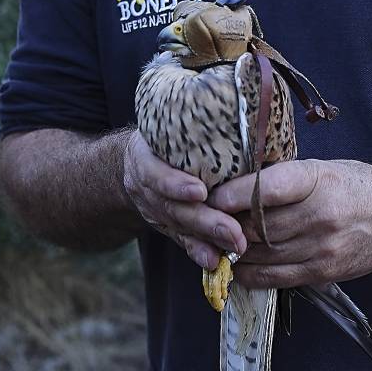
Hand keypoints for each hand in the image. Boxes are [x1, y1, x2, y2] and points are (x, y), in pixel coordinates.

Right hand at [121, 131, 246, 269]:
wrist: (135, 160)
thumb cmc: (164, 134)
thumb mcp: (166, 122)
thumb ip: (195, 122)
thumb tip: (236, 109)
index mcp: (143, 156)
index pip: (155, 173)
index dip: (175, 184)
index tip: (200, 192)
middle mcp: (145, 186)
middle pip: (174, 208)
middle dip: (205, 221)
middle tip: (234, 232)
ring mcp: (154, 209)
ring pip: (181, 227)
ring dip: (208, 239)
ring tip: (235, 246)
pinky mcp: (166, 225)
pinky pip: (182, 240)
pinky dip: (198, 251)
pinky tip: (215, 261)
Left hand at [207, 159, 371, 288]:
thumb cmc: (354, 185)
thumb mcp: (322, 168)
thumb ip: (284, 179)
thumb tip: (235, 186)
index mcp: (317, 179)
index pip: (267, 189)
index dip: (234, 195)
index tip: (210, 197)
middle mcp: (319, 214)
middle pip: (259, 226)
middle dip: (227, 226)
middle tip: (205, 222)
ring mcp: (322, 248)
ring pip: (263, 253)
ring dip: (234, 251)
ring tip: (216, 244)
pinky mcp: (322, 272)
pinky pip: (276, 277)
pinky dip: (250, 273)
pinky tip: (236, 267)